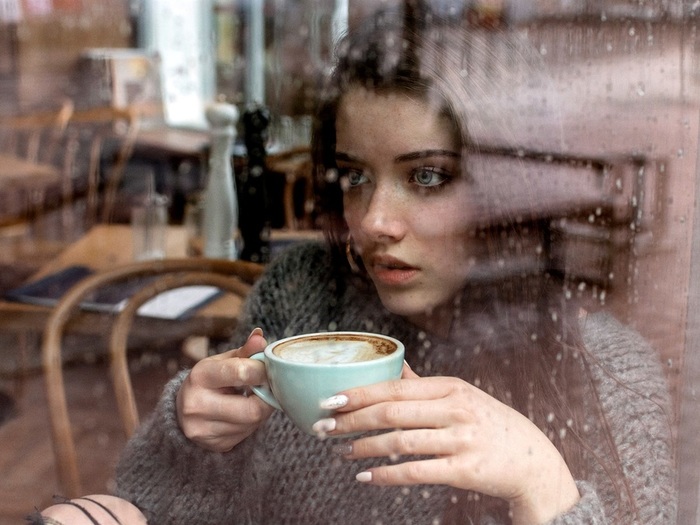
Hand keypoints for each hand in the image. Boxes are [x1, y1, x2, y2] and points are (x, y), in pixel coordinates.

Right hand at [176, 328, 274, 451]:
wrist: (182, 411)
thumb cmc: (210, 380)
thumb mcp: (222, 361)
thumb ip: (245, 351)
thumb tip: (260, 336)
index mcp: (200, 376)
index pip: (242, 373)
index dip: (263, 371)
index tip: (269, 370)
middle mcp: (197, 405)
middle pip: (252, 409)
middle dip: (266, 398)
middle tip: (268, 389)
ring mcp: (203, 429)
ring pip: (252, 424)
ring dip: (261, 411)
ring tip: (253, 399)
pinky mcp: (214, 445)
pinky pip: (246, 435)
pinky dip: (252, 424)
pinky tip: (243, 414)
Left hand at [317, 365, 579, 523]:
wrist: (533, 461)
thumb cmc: (492, 425)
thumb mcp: (464, 396)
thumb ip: (427, 386)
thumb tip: (397, 370)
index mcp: (450, 388)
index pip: (395, 387)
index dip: (359, 393)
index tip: (330, 398)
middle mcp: (455, 409)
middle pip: (392, 412)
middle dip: (352, 419)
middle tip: (323, 426)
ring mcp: (461, 439)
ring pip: (399, 442)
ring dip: (364, 447)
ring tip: (341, 451)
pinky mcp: (464, 470)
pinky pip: (416, 472)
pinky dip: (386, 475)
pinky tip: (365, 476)